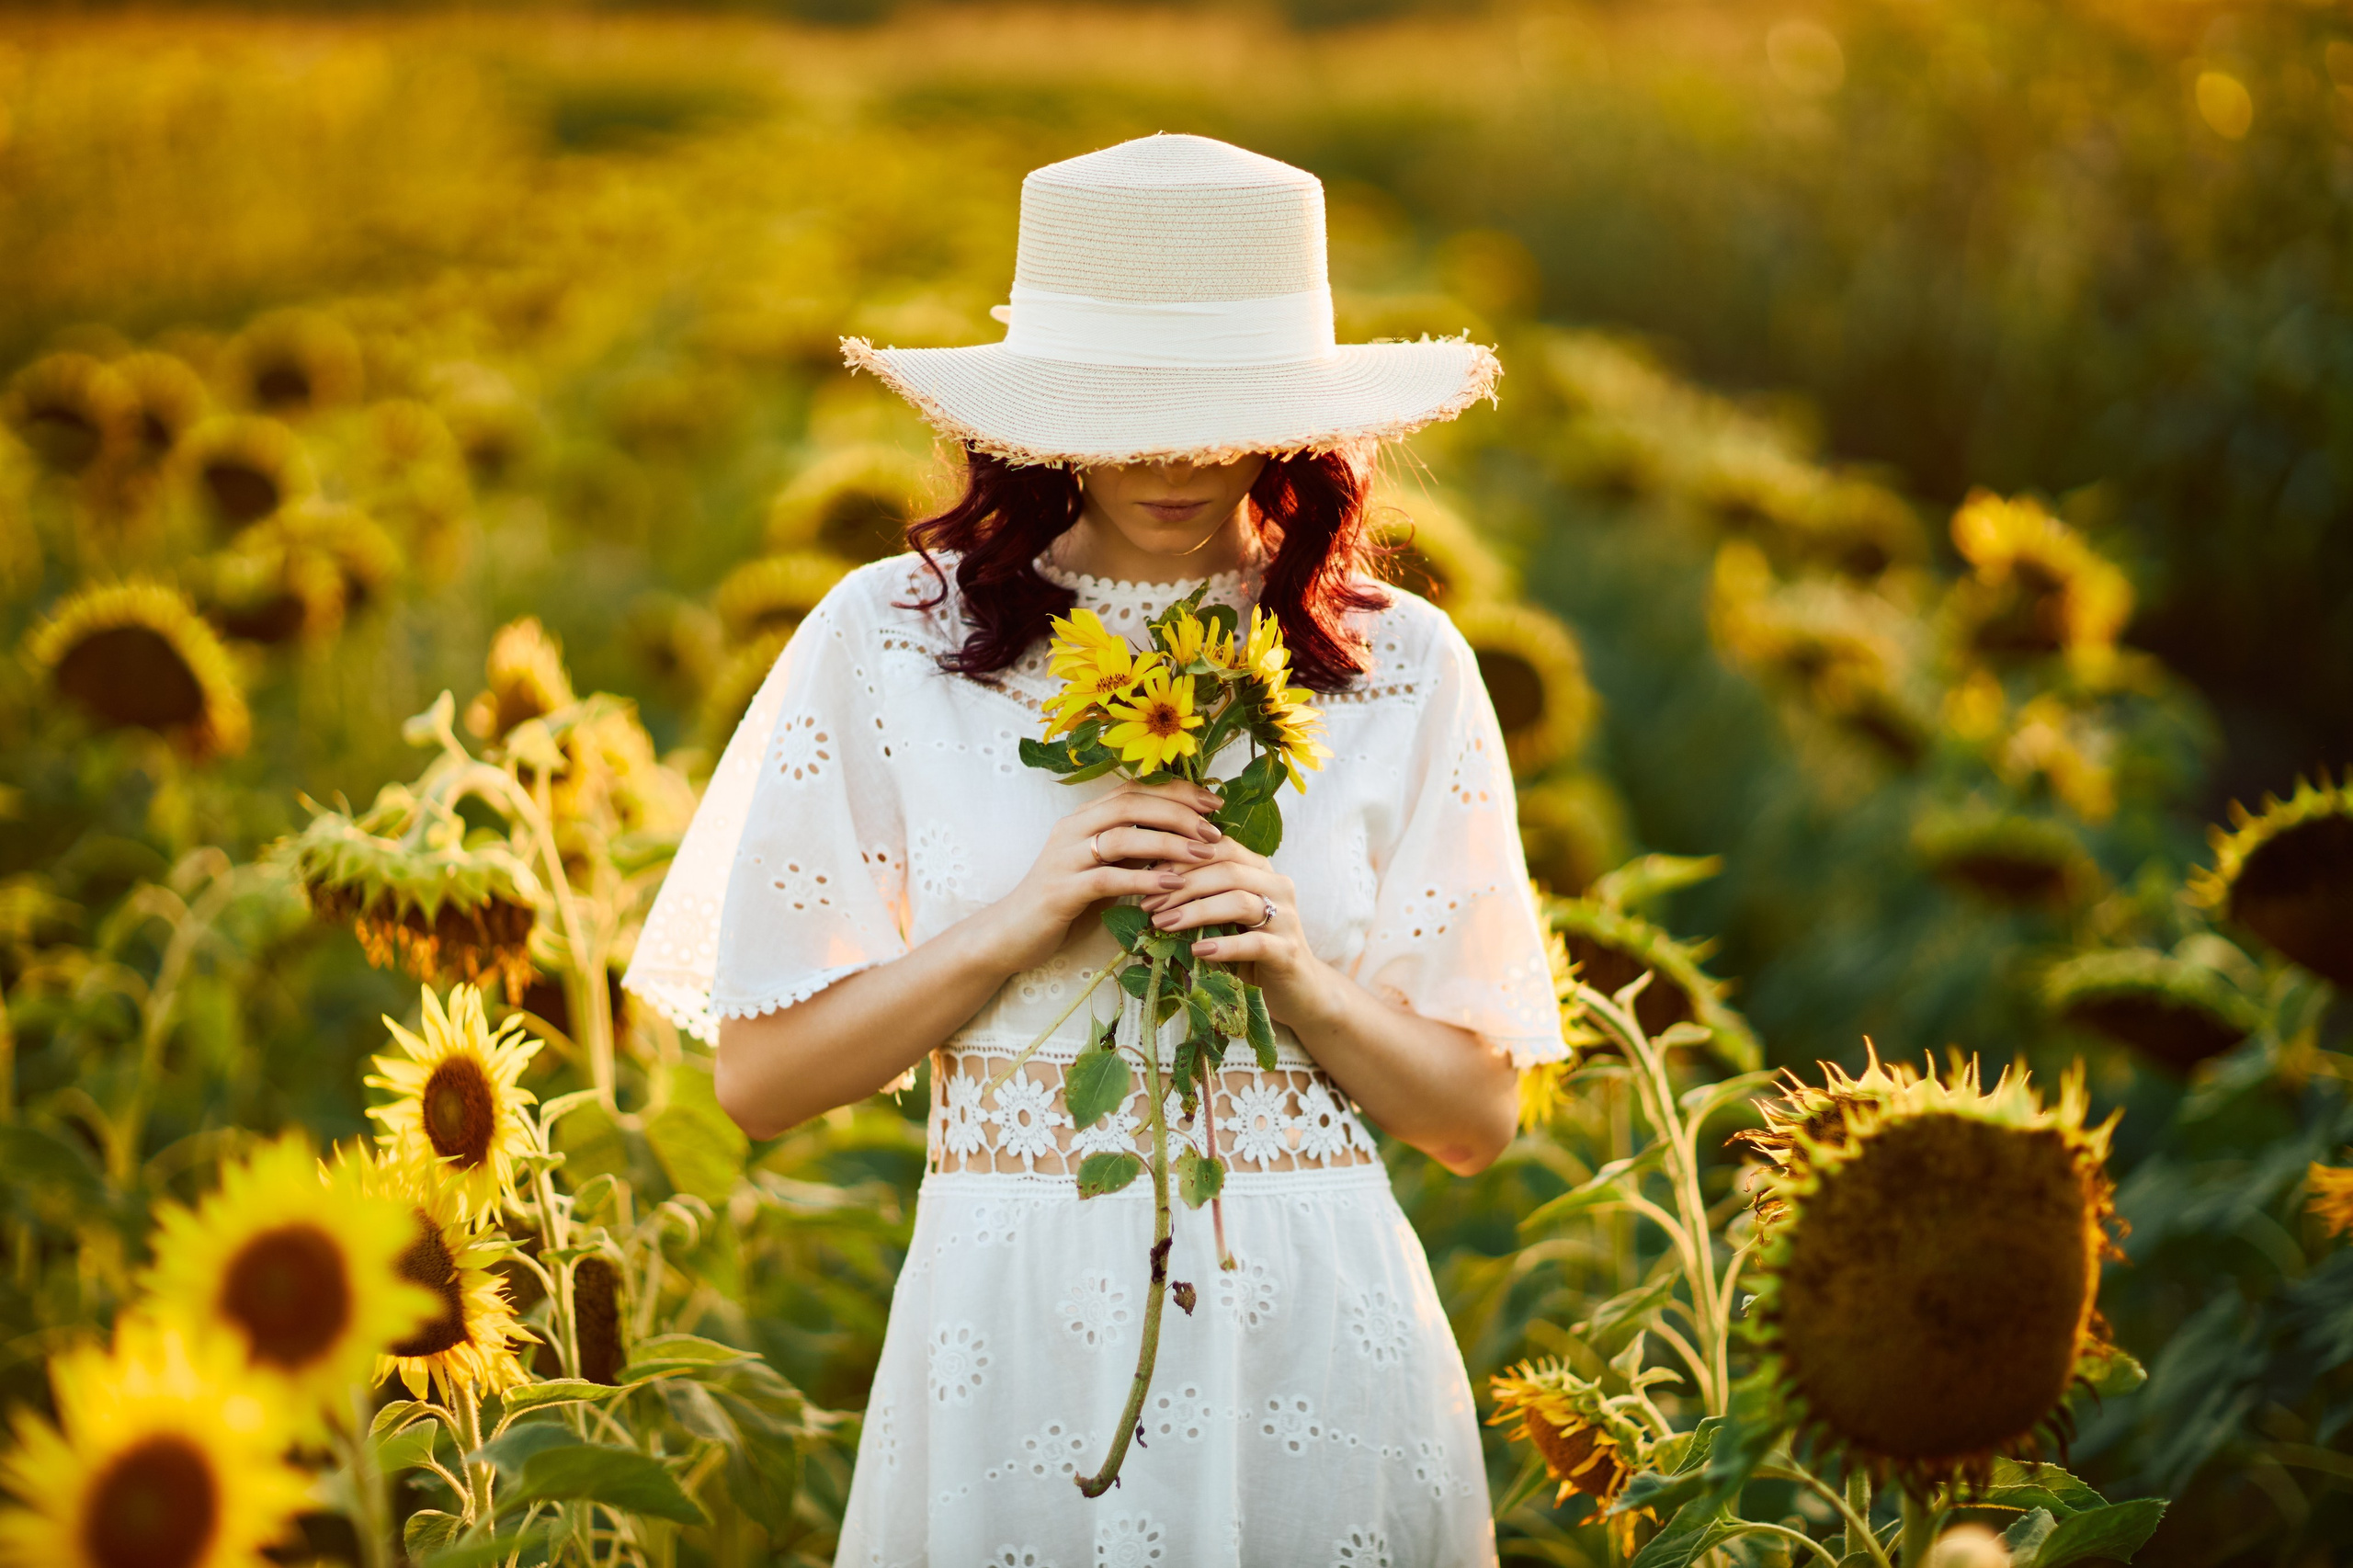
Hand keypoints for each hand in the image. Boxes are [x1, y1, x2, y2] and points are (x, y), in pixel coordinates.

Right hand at [973, 780, 1225, 975]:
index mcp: (1083, 819)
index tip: (1213, 803)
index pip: (1133, 790)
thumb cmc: (1065, 901)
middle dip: (1178, 813)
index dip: (1176, 792)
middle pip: (1130, 804)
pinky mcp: (1061, 891)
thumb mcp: (1103, 869)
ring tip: (1204, 854)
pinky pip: (1108, 878)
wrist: (1010, 934)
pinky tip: (1173, 886)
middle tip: (1214, 830)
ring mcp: (1064, 858)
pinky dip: (1144, 880)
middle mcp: (1072, 829)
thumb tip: (1182, 839)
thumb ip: (1133, 851)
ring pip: (1121, 836)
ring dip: (1168, 843)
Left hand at [1139, 840, 1336, 1030]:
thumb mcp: (1227, 917)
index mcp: (1261, 870)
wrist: (1297, 988)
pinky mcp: (1287, 951)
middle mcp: (1278, 886)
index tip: (1148, 875)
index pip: (1221, 848)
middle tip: (1148, 904)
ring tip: (1163, 924)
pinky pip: (1254, 942)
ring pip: (1239, 901)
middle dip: (1182, 885)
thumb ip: (1203, 897)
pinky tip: (1198, 951)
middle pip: (1227, 871)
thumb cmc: (1251, 949)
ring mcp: (1287, 919)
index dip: (1183, 858)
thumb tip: (1150, 887)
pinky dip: (1223, 946)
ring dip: (1196, 911)